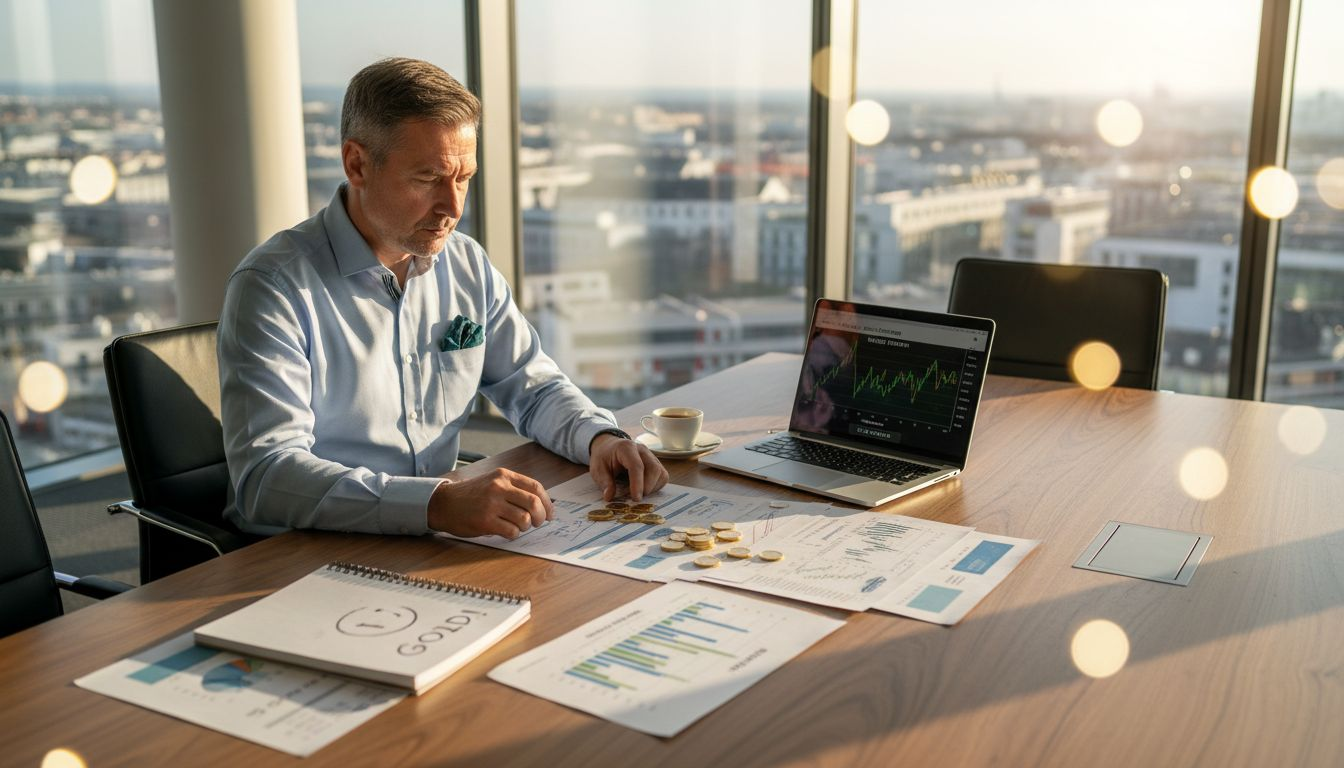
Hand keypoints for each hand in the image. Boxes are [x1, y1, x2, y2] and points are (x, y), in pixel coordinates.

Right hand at [427, 468, 553, 538]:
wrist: (443, 503)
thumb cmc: (471, 495)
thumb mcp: (493, 482)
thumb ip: (514, 489)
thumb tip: (542, 505)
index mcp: (504, 476)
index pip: (536, 488)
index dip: (547, 503)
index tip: (550, 513)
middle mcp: (499, 487)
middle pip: (534, 503)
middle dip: (541, 517)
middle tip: (538, 523)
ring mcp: (492, 504)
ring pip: (524, 519)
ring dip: (525, 527)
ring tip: (516, 526)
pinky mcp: (485, 521)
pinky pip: (511, 531)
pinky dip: (513, 535)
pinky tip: (505, 531)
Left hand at [589, 433, 668, 501]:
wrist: (609, 447)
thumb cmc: (604, 458)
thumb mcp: (598, 469)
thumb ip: (604, 482)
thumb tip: (609, 496)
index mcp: (626, 448)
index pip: (637, 465)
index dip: (637, 483)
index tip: (636, 498)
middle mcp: (642, 450)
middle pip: (653, 468)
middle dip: (647, 487)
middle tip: (635, 498)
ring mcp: (651, 456)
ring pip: (661, 473)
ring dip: (652, 488)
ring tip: (638, 493)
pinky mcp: (656, 463)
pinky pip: (663, 476)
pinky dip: (656, 486)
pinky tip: (644, 489)